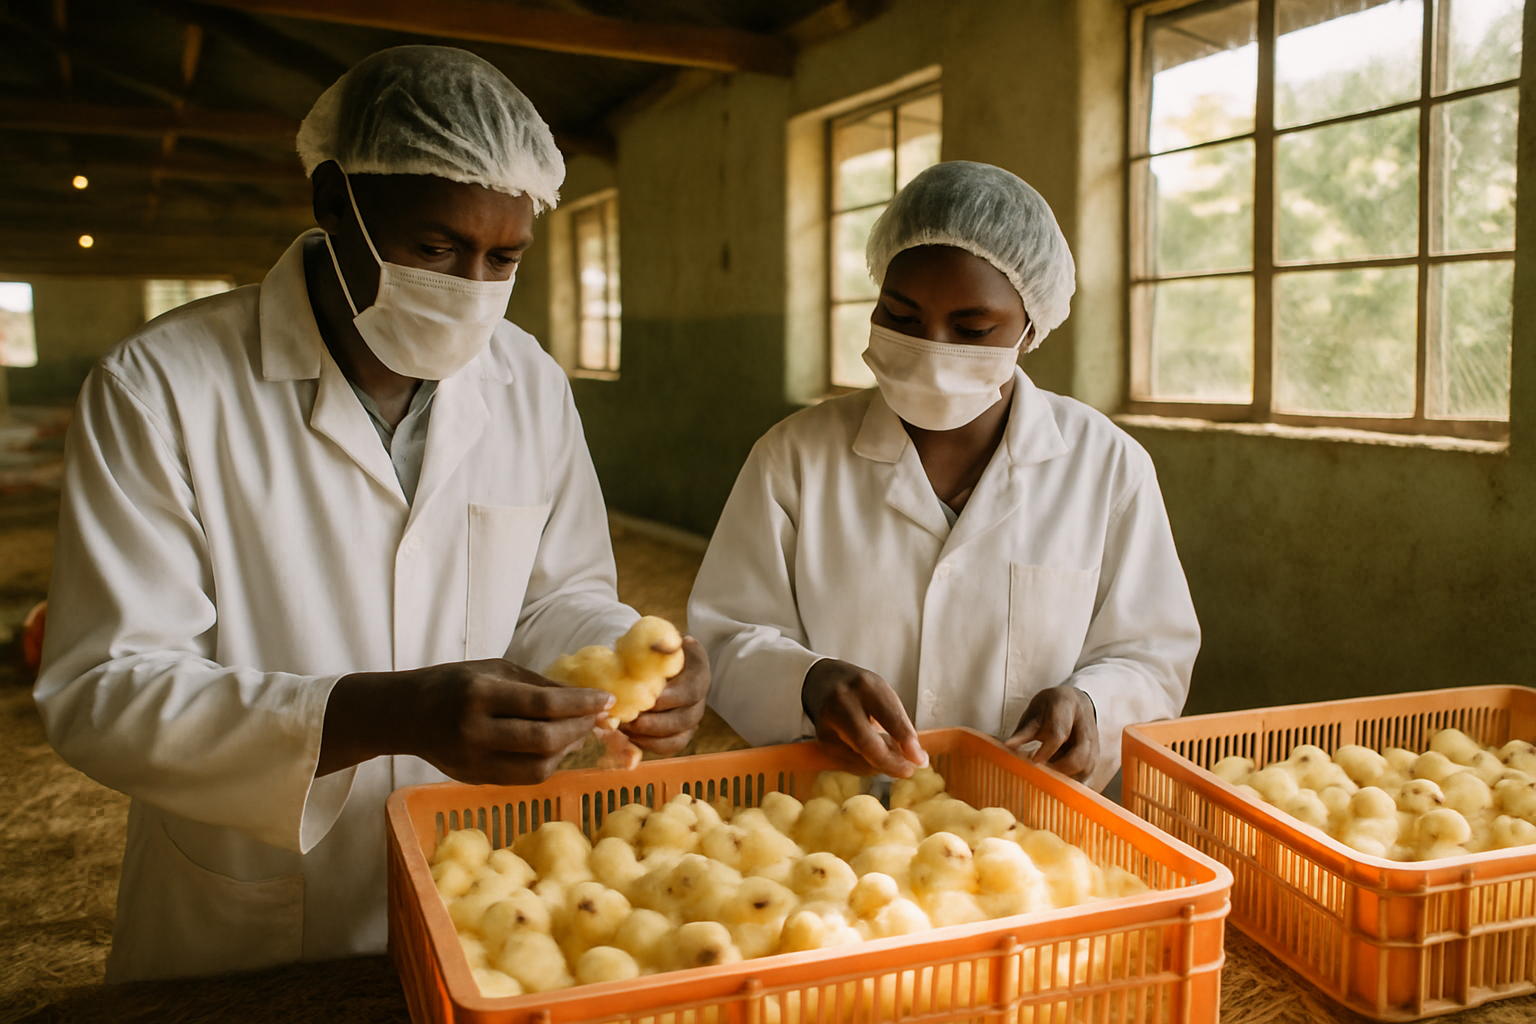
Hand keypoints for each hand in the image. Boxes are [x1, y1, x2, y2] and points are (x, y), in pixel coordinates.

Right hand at [319, 659, 613, 784]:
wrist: (405, 714)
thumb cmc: (455, 683)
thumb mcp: (495, 670)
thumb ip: (539, 684)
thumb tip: (585, 696)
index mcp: (479, 694)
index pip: (543, 704)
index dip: (580, 704)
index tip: (606, 700)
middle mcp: (474, 731)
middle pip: (544, 740)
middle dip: (580, 729)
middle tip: (597, 717)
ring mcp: (473, 760)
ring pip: (538, 767)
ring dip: (568, 749)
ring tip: (580, 730)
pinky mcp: (474, 779)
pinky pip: (523, 778)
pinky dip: (548, 763)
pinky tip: (558, 747)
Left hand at [620, 636, 709, 755]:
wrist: (647, 662)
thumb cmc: (650, 648)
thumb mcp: (654, 637)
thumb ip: (659, 640)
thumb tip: (661, 644)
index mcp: (698, 672)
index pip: (693, 689)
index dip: (673, 698)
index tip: (651, 697)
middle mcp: (699, 698)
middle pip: (687, 718)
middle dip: (658, 723)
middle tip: (632, 720)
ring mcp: (690, 718)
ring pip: (679, 738)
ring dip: (651, 737)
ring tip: (626, 729)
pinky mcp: (678, 734)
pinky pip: (668, 747)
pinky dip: (648, 746)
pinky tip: (629, 737)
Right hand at [802, 659, 926, 777]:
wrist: (822, 681)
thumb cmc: (861, 691)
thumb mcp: (883, 695)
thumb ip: (900, 724)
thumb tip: (917, 759)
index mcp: (866, 686)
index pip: (889, 717)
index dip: (906, 741)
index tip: (920, 760)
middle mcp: (843, 702)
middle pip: (867, 744)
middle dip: (890, 763)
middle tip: (908, 771)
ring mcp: (828, 723)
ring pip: (859, 757)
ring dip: (880, 765)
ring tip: (893, 758)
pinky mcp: (822, 740)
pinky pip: (849, 763)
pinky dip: (866, 765)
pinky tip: (873, 757)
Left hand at [1006, 685, 1098, 781]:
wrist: (1074, 702)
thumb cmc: (1050, 708)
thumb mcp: (1034, 713)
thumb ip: (1024, 731)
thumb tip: (1008, 746)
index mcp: (1067, 706)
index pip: (1059, 732)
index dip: (1046, 750)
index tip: (1033, 762)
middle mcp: (1086, 724)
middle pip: (1080, 754)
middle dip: (1060, 768)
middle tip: (1041, 770)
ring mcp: (1094, 740)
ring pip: (1086, 767)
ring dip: (1066, 774)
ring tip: (1048, 769)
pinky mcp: (1096, 754)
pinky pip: (1087, 772)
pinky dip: (1072, 778)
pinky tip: (1058, 774)